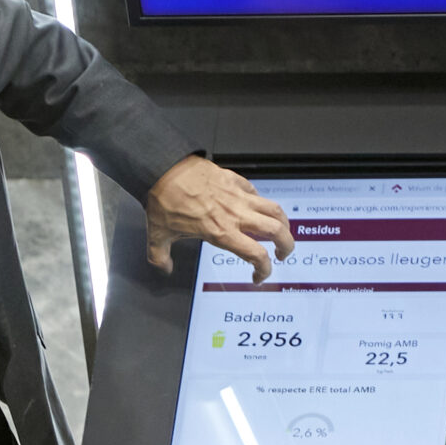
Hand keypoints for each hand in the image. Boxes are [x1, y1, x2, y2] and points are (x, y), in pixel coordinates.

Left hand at [144, 155, 294, 282]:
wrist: (164, 168)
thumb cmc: (164, 200)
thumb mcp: (158, 235)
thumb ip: (161, 257)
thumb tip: (164, 267)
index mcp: (221, 233)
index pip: (257, 255)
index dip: (264, 270)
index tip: (259, 275)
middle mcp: (235, 215)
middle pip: (277, 231)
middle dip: (287, 245)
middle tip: (283, 253)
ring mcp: (238, 196)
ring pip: (274, 209)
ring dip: (283, 222)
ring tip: (280, 230)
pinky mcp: (234, 179)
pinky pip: (255, 192)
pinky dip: (260, 201)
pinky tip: (254, 205)